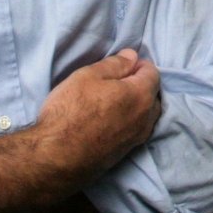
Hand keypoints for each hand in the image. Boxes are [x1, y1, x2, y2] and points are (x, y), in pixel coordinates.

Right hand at [34, 49, 161, 181]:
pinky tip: (111, 118)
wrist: (59, 156)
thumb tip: (132, 56)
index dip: (137, 64)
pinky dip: (130, 119)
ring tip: (113, 99)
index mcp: (140, 95)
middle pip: (153, 95)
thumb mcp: (88, 76)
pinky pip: (137, 129)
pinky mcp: (127, 152)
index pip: (153, 73)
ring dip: (137, 104)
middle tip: (116, 81)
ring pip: (147, 115)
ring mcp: (137, 138)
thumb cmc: (71, 110)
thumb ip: (114, 64)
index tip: (120, 64)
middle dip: (141, 84)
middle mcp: (146, 118)